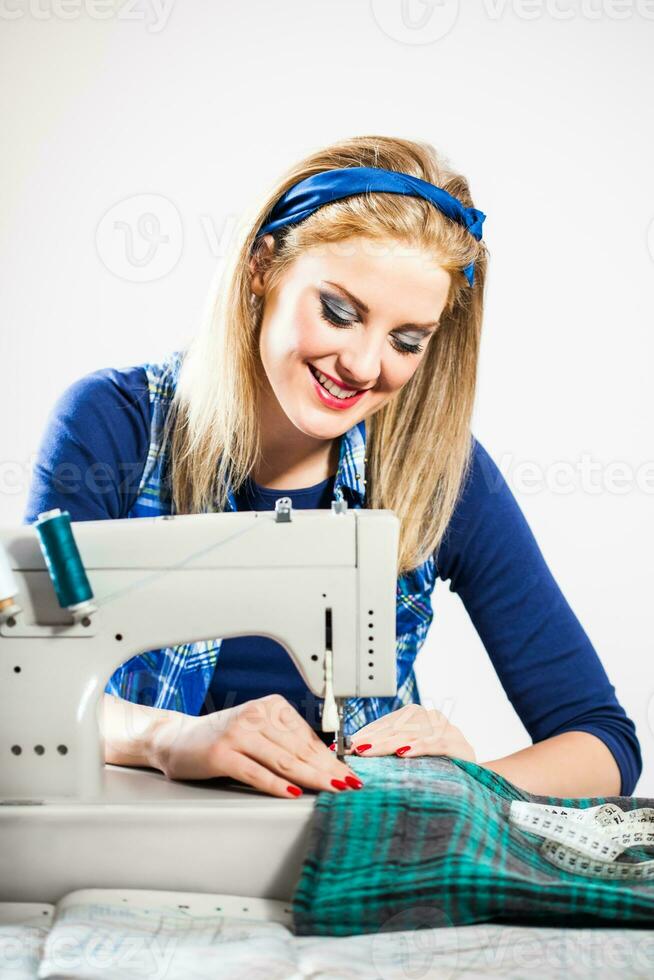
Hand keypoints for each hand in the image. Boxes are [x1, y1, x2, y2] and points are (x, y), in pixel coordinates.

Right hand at [148, 693, 363, 798]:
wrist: (176, 739)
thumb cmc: (223, 739)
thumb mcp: (258, 732)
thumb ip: (286, 742)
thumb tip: (325, 764)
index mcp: (270, 706)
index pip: (307, 737)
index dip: (331, 759)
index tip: (349, 774)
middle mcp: (255, 715)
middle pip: (300, 749)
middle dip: (328, 770)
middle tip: (350, 785)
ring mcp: (238, 733)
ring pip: (283, 760)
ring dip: (312, 778)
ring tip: (332, 790)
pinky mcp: (221, 754)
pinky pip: (256, 772)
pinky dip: (277, 785)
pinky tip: (293, 793)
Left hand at [348, 704, 475, 762]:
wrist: (476, 780)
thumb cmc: (439, 768)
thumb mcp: (412, 757)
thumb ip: (390, 749)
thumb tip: (356, 749)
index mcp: (418, 717)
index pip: (388, 722)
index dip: (368, 732)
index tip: (350, 743)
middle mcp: (432, 718)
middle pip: (398, 727)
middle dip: (374, 738)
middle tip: (355, 748)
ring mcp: (448, 730)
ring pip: (413, 733)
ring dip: (390, 742)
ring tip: (371, 750)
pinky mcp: (460, 745)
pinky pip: (436, 743)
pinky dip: (420, 747)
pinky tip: (405, 752)